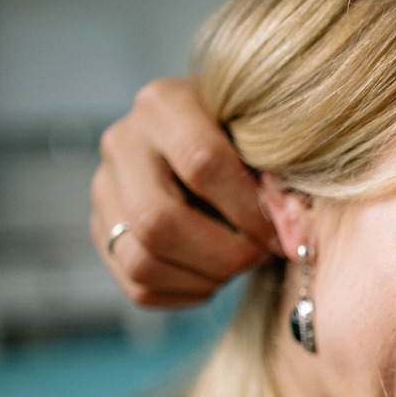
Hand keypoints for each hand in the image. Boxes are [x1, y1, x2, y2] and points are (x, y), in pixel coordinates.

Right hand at [89, 78, 280, 305]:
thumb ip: (279, 177)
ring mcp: (105, 189)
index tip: (279, 231)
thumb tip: (291, 234)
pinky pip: (139, 287)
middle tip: (259, 256)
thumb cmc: (252, 142)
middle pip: (156, 221)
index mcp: (165, 104)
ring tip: (239, 264)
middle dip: (223, 254)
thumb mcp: (267, 141)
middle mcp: (123, 142)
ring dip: (204, 277)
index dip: (247, 210)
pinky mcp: (104, 231)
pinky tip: (216, 273)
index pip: (201, 164)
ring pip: (141, 261)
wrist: (219, 146)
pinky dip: (188, 292)